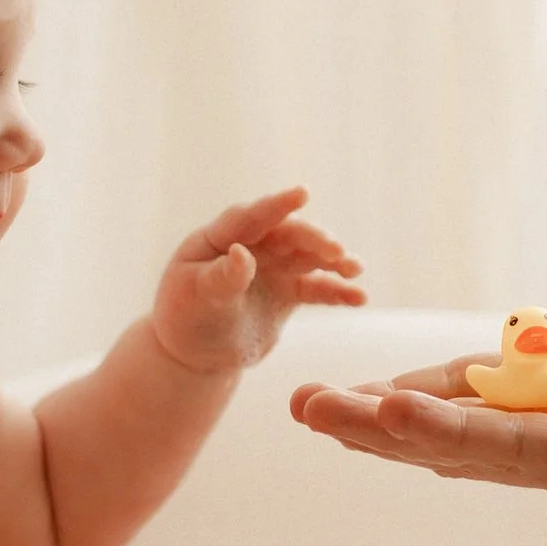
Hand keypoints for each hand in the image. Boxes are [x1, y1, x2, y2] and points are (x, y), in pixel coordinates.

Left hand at [151, 187, 365, 377]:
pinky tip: (359, 297)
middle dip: (314, 240)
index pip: (249, 218)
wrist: (197, 352)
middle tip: (337, 251)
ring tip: (355, 268)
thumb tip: (242, 253)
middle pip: (288, 235)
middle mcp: (251, 246)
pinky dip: (337, 292)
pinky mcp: (288, 291)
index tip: (302, 193)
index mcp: (218, 239)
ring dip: (333, 260)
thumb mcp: (196, 299)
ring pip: (308, 257)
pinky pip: (317, 288)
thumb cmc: (187, 319)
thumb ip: (221, 278)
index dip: (275, 207)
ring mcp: (272, 267)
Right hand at [287, 243, 546, 512]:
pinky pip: (519, 452)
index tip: (350, 383)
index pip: (482, 389)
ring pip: (472, 447)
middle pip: (459, 427)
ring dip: (393, 431)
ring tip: (321, 413)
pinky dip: (456, 433)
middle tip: (302, 407)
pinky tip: (398, 416)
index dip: (417, 384)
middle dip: (378, 420)